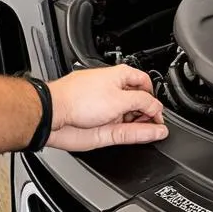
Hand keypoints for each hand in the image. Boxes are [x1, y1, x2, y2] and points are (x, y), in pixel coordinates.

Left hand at [47, 65, 168, 151]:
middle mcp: (114, 95)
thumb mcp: (120, 97)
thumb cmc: (77, 98)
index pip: (144, 84)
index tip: (159, 107)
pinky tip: (154, 133)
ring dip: (148, 124)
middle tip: (157, 119)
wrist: (53, 115)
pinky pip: (129, 132)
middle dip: (151, 111)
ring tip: (156, 127)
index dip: (154, 95)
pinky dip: (142, 133)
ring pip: (135, 120)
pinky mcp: (106, 130)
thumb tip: (157, 109)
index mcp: (118, 78)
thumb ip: (144, 103)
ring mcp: (110, 113)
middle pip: (141, 103)